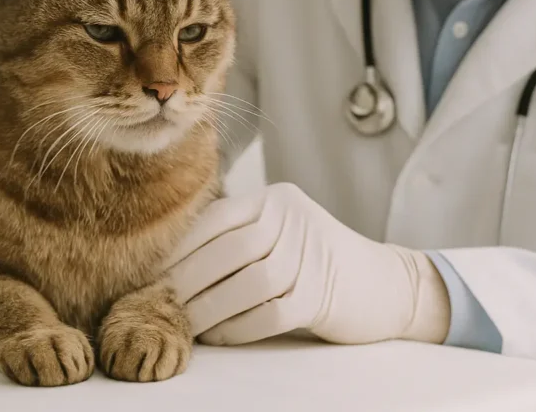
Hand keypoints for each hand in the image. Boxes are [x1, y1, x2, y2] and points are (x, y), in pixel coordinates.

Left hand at [164, 181, 450, 345]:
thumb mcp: (280, 232)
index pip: (217, 218)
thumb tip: (171, 266)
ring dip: (209, 308)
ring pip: (248, 283)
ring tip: (184, 324)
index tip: (151, 270)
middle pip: (229, 250)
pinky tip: (219, 337)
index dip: (180, 246)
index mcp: (276, 199)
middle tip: (158, 303)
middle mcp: (293, 219)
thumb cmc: (317, 260)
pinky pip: (270, 314)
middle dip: (188, 280)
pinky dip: (239, 328)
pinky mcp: (323, 295)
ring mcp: (311, 256)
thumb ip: (237, 237)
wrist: (384, 283)